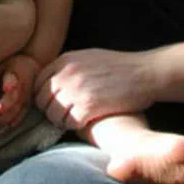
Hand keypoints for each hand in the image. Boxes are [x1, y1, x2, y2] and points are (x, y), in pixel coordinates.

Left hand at [0, 54, 38, 126]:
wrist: (34, 66)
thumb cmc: (14, 64)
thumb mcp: (4, 63)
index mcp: (15, 73)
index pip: (13, 79)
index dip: (10, 84)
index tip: (6, 88)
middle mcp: (22, 86)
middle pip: (15, 98)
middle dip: (5, 106)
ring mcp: (27, 95)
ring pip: (18, 108)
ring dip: (8, 117)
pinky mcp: (29, 102)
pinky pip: (24, 112)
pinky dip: (17, 120)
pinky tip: (9, 125)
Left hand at [35, 49, 153, 129]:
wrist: (145, 73)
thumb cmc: (120, 67)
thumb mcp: (89, 57)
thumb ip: (69, 67)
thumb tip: (52, 81)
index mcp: (65, 60)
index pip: (37, 83)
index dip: (42, 96)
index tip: (52, 104)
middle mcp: (66, 74)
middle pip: (42, 100)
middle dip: (50, 111)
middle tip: (63, 116)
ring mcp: (76, 90)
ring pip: (53, 115)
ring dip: (61, 121)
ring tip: (74, 120)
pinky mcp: (88, 106)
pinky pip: (69, 123)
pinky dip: (74, 127)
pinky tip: (85, 123)